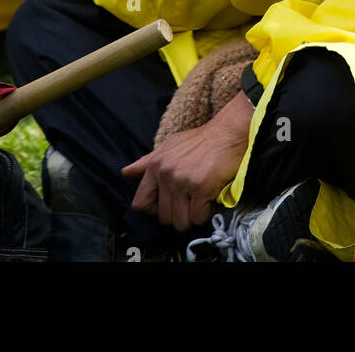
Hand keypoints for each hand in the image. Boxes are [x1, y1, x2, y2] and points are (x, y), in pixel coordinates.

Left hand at [123, 91, 253, 231]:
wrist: (229, 132)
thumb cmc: (201, 141)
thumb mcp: (170, 146)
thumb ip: (147, 162)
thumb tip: (125, 173)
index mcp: (155, 165)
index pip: (140, 203)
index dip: (154, 210)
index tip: (169, 204)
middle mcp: (165, 173)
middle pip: (163, 218)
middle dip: (179, 214)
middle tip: (192, 200)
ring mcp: (182, 181)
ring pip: (181, 222)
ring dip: (194, 216)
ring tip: (201, 198)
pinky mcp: (200, 187)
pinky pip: (198, 218)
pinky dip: (207, 212)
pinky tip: (211, 196)